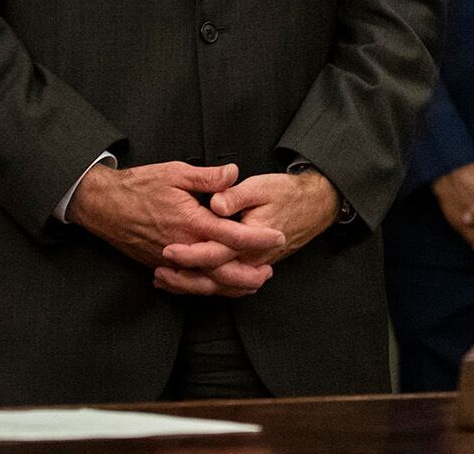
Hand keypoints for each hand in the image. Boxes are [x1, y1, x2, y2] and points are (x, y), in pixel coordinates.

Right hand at [68, 161, 284, 297]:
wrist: (102, 204)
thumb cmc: (139, 186)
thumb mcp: (175, 172)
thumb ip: (207, 177)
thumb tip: (234, 173)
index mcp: (189, 222)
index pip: (230, 235)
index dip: (257, 238)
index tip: (278, 236)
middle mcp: (181, 246)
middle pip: (220, 271)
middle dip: (247, 276)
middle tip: (269, 272)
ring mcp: (168, 259)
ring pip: (203, 283)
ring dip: (229, 286)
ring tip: (250, 283)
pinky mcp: (158, 264)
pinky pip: (186, 282)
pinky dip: (205, 288)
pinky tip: (218, 286)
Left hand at [153, 169, 343, 295]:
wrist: (315, 205)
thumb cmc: (287, 193)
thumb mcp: (261, 186)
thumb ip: (235, 196)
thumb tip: (214, 203)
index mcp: (251, 240)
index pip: (215, 254)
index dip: (190, 253)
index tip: (167, 249)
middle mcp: (252, 260)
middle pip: (214, 279)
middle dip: (184, 279)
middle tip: (159, 273)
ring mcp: (253, 266)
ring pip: (220, 287)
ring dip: (191, 287)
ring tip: (166, 281)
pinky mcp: (252, 267)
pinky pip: (227, 285)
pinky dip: (205, 286)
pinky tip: (188, 282)